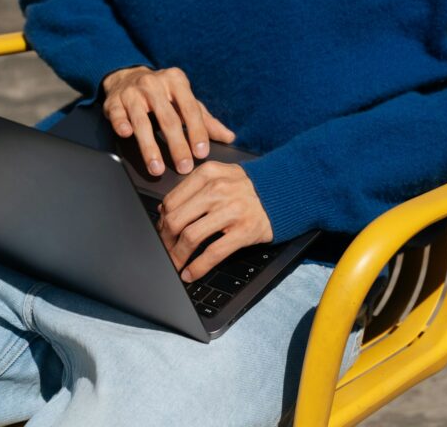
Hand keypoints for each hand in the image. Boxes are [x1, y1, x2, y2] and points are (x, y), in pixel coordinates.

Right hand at [102, 66, 234, 175]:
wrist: (128, 76)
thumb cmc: (164, 94)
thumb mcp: (185, 100)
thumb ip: (206, 119)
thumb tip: (229, 138)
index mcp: (177, 81)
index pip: (190, 109)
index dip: (197, 131)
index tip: (202, 153)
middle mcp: (154, 84)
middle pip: (168, 119)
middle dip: (177, 146)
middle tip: (184, 168)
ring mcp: (132, 92)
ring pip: (142, 121)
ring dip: (149, 147)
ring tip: (157, 169)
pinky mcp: (114, 100)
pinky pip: (117, 114)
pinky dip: (121, 124)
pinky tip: (126, 135)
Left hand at [157, 161, 272, 281]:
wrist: (286, 191)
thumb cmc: (249, 187)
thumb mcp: (221, 176)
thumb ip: (193, 189)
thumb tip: (164, 210)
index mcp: (208, 174)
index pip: (171, 201)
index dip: (161, 222)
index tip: (161, 233)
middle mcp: (217, 190)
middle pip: (176, 220)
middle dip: (165, 241)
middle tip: (164, 251)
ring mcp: (232, 211)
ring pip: (190, 237)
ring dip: (177, 256)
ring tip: (175, 265)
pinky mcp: (244, 231)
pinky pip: (213, 253)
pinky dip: (197, 267)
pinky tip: (191, 273)